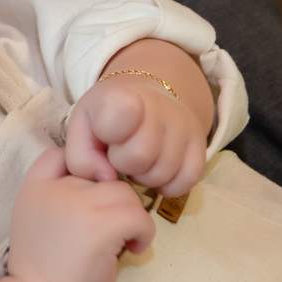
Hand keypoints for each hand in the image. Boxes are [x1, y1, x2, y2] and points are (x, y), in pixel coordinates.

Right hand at [9, 148, 154, 281]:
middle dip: (114, 202)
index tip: (91, 199)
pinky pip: (139, 216)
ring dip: (132, 217)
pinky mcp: (101, 226)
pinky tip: (133, 249)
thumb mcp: (36, 217)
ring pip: (126, 193)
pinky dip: (144, 233)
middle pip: (104, 174)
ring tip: (123, 241)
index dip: (85, 168)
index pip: (63, 154)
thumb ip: (58, 193)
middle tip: (110, 231)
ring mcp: (78, 204)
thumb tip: (104, 179)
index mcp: (35, 185)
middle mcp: (55, 187)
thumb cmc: (44, 266)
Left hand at [66, 74, 207, 197]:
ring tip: (137, 160)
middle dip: (122, 164)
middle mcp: (158, 106)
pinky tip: (155, 170)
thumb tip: (107, 179)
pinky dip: (168, 186)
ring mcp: (183, 125)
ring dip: (143, 176)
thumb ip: (80, 158)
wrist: (143, 99)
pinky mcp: (200, 144)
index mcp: (121, 96)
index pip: (120, 115)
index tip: (104, 132)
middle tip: (119, 153)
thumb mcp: (81, 129)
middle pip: (138, 157)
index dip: (107, 134)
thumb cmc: (105, 118)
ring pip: (161, 174)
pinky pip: (186, 181)